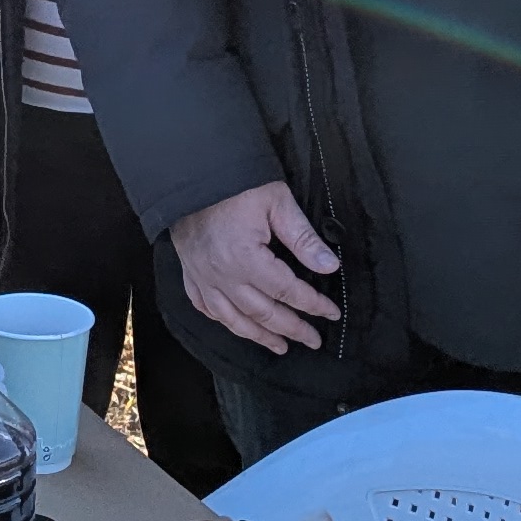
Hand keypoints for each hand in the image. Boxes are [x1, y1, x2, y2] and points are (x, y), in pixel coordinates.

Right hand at [170, 181, 340, 352]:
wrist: (189, 174)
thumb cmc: (235, 184)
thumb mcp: (277, 202)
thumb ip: (303, 237)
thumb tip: (329, 265)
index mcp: (246, 259)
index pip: (288, 290)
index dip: (313, 305)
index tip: (331, 313)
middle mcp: (223, 276)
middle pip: (263, 313)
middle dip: (292, 329)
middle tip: (312, 340)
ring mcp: (203, 277)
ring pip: (234, 319)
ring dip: (259, 336)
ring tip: (280, 346)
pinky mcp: (190, 273)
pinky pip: (206, 307)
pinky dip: (223, 321)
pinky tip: (237, 325)